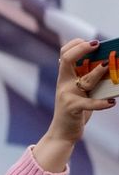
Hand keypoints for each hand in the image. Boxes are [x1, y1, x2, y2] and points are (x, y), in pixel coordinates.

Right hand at [33, 39, 115, 171]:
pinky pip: (89, 103)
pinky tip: (111, 102)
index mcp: (65, 77)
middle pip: (67, 59)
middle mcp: (64, 83)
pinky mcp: (73, 108)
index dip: (76, 44)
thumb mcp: (80, 91)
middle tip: (96, 44)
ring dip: (97, 72)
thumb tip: (107, 64)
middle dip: (81, 49)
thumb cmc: (75, 109)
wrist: (63, 132)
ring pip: (84, 80)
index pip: (65, 54)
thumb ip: (88, 78)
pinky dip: (101, 103)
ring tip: (107, 65)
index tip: (92, 42)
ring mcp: (67, 95)